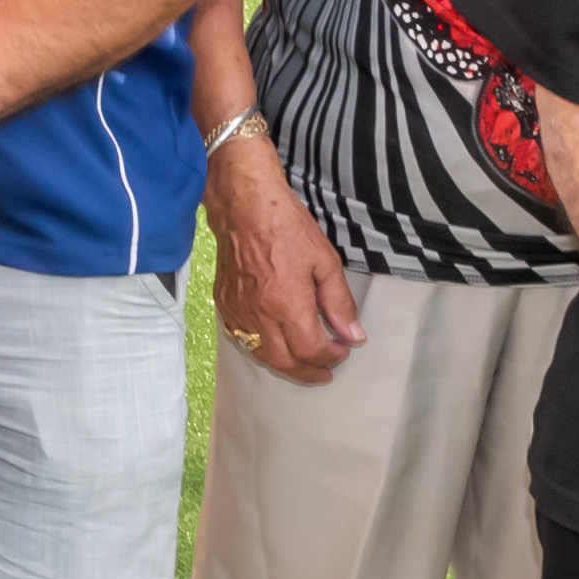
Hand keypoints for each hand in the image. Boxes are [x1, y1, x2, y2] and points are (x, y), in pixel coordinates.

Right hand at [219, 168, 363, 382]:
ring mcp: (239, 311)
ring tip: (302, 363)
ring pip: (261, 355)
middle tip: (326, 371)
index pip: (311, 350)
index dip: (331, 356)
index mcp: (288, 303)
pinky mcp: (225, 304)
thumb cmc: (286, 227)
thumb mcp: (325, 261)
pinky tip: (273, 343)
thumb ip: (339, 302)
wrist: (244, 206)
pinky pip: (241, 339)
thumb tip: (353, 334)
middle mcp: (260, 314)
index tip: (343, 349)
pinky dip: (260, 349)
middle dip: (309, 372)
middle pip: (285, 362)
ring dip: (285, 364)